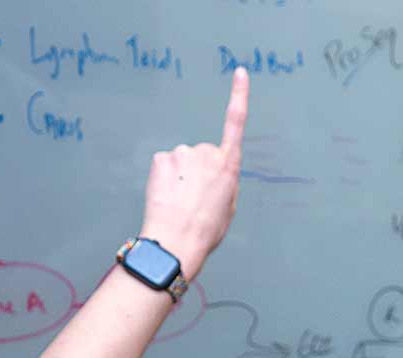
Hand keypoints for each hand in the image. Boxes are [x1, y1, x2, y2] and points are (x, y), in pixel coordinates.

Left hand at [139, 69, 248, 273]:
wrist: (178, 240)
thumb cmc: (207, 229)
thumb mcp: (228, 206)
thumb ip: (225, 181)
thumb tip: (213, 172)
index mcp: (229, 166)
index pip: (236, 122)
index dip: (239, 95)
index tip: (240, 72)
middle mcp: (207, 152)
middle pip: (201, 154)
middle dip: (197, 171)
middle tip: (195, 199)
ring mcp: (183, 153)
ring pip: (181, 161)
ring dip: (179, 177)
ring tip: (181, 202)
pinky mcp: (162, 158)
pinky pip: (164, 165)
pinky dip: (164, 179)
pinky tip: (167, 196)